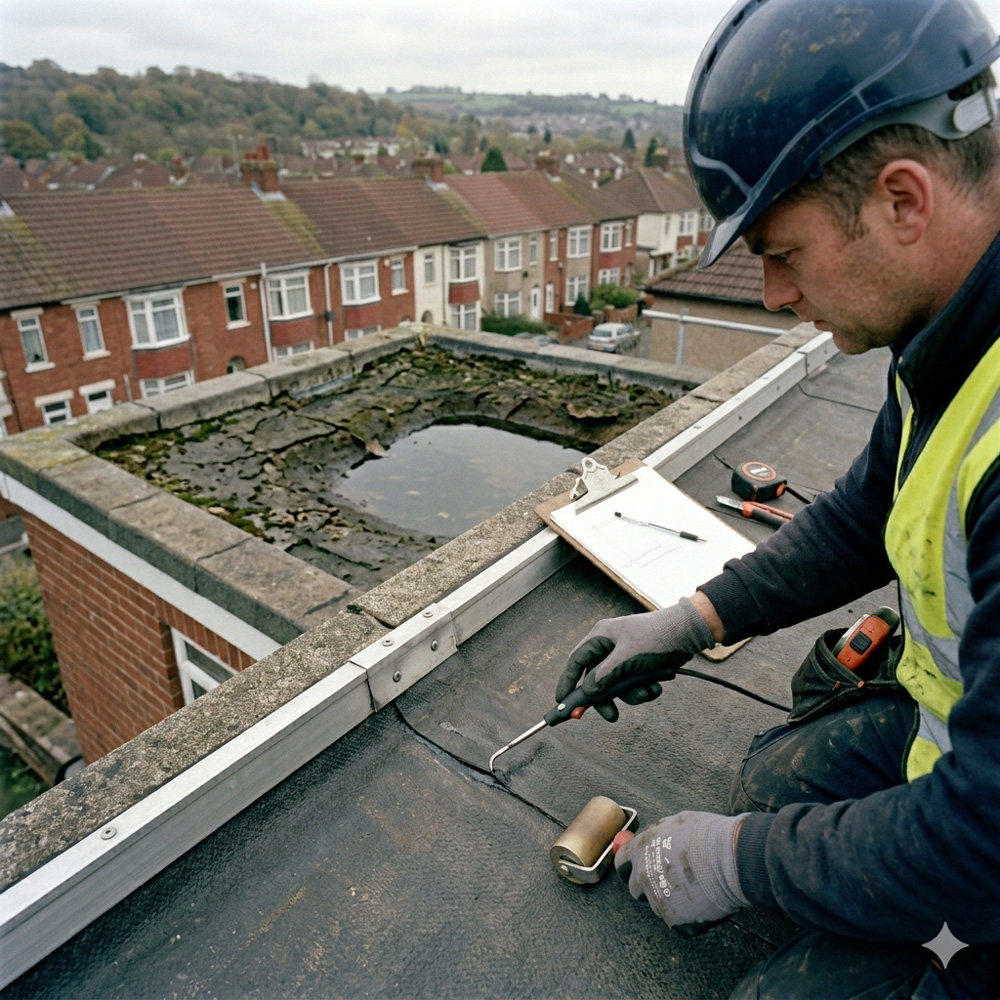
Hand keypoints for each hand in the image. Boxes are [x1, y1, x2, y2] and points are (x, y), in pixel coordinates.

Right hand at [555, 598, 713, 720]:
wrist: (688, 633)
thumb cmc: (655, 638)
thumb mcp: (627, 658)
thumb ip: (605, 676)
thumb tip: (588, 692)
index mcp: (601, 637)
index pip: (576, 661)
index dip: (568, 681)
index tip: (561, 702)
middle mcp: (610, 647)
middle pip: (597, 679)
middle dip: (607, 698)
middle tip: (611, 716)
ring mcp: (625, 657)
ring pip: (617, 685)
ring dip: (632, 694)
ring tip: (648, 692)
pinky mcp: (640, 666)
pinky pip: (633, 685)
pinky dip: (643, 689)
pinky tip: (656, 686)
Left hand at [614, 811, 748, 934]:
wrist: (731, 859)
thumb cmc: (707, 835)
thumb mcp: (676, 823)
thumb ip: (658, 834)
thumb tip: (652, 838)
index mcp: (641, 850)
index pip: (621, 863)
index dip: (630, 866)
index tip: (638, 868)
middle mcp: (644, 876)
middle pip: (635, 889)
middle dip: (649, 886)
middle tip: (671, 881)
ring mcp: (658, 901)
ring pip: (659, 906)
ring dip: (672, 900)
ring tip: (697, 888)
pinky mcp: (676, 921)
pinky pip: (680, 922)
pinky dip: (691, 916)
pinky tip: (706, 901)